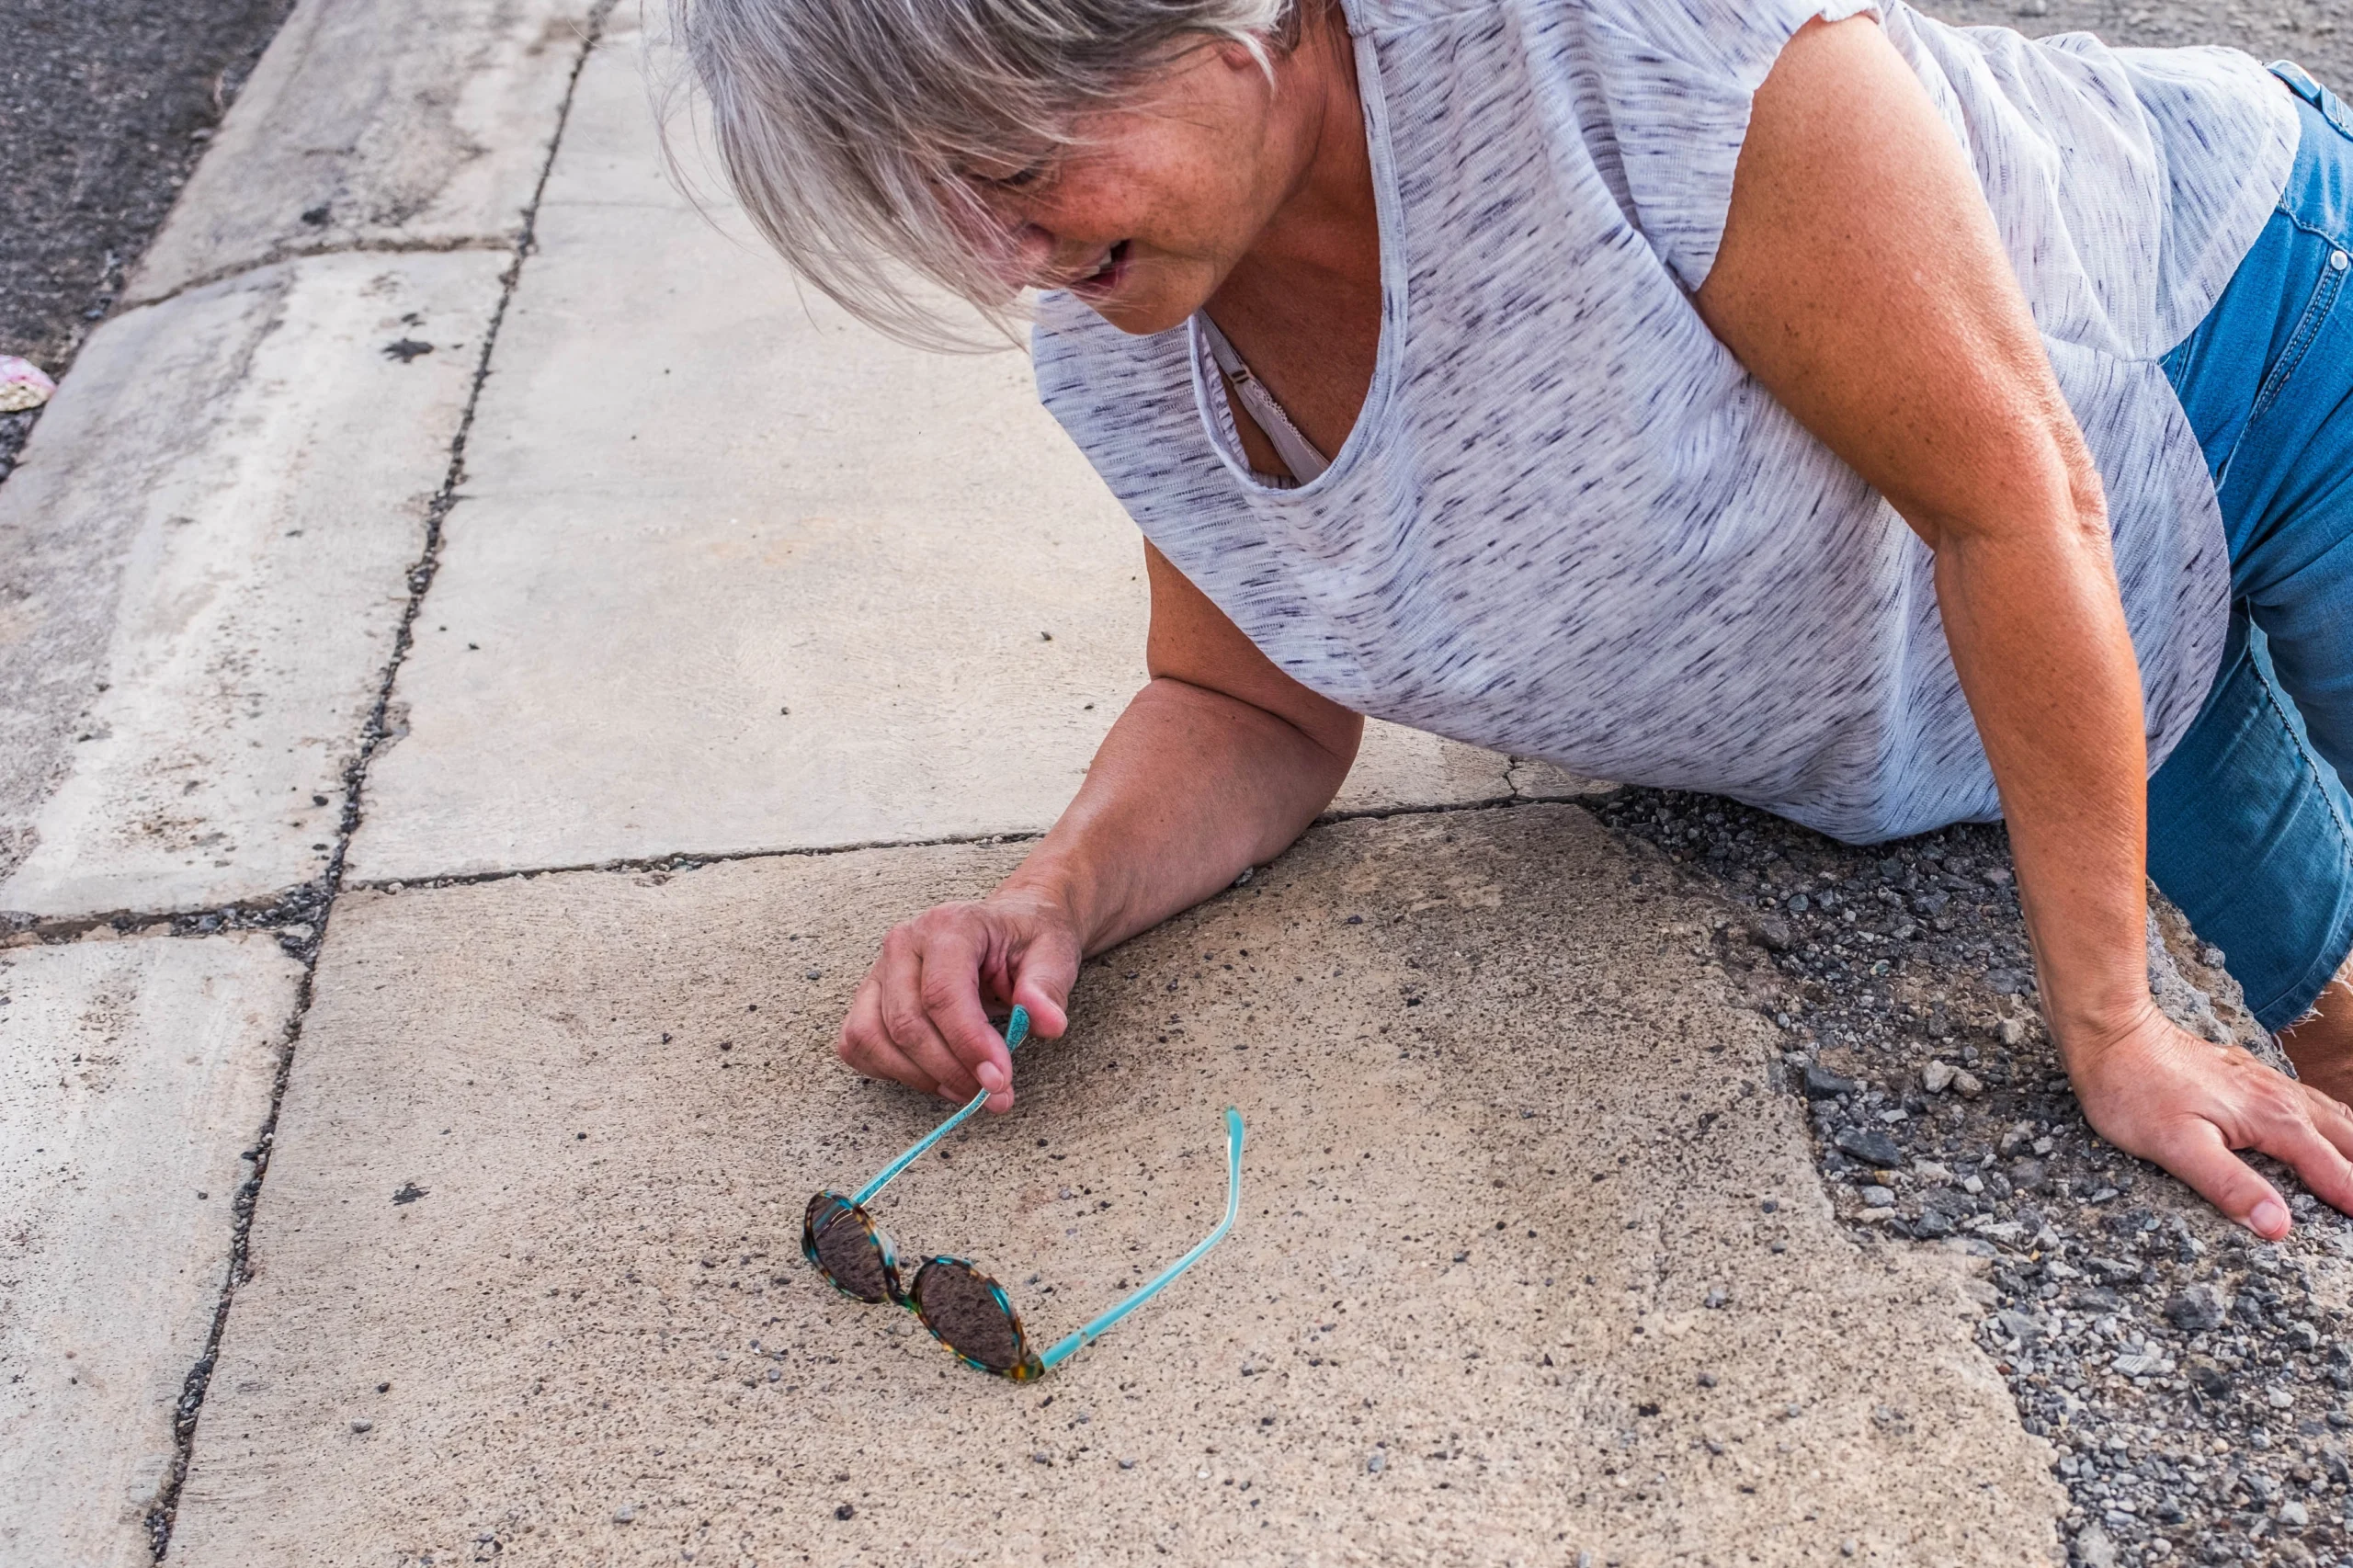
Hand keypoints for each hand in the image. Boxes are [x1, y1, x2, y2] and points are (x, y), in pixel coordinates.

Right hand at [836, 886, 1080, 1111]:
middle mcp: (903, 943)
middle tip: (993, 1096)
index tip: (999, 1080)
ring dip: (920, 1077)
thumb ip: (1048, 987)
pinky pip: (859, 1044)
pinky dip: (891, 1071)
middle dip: (949, 1071)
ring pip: (873, 1038)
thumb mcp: (1053, 954)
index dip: (968, 1044)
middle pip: (906, 1023)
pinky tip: (934, 1075)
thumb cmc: (1027, 941)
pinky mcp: (869, 997)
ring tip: (966, 1089)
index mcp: (949, 926)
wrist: (1006, 929)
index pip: (943, 994)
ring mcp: (879, 971)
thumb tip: (1049, 1023)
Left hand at [2066, 1001, 2352, 1237]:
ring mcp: (2266, 1082)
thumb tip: (2279, 1226)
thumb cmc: (2135, 1091)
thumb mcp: (2176, 1147)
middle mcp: (2281, 1098)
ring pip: (2332, 1116)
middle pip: (2347, 1139)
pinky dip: (2331, 1122)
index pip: (2334, 1170)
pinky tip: (2326, 1129)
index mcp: (2275, 1120)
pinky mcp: (2248, 1075)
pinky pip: (2308, 1100)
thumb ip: (2230, 1185)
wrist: (2112, 1033)